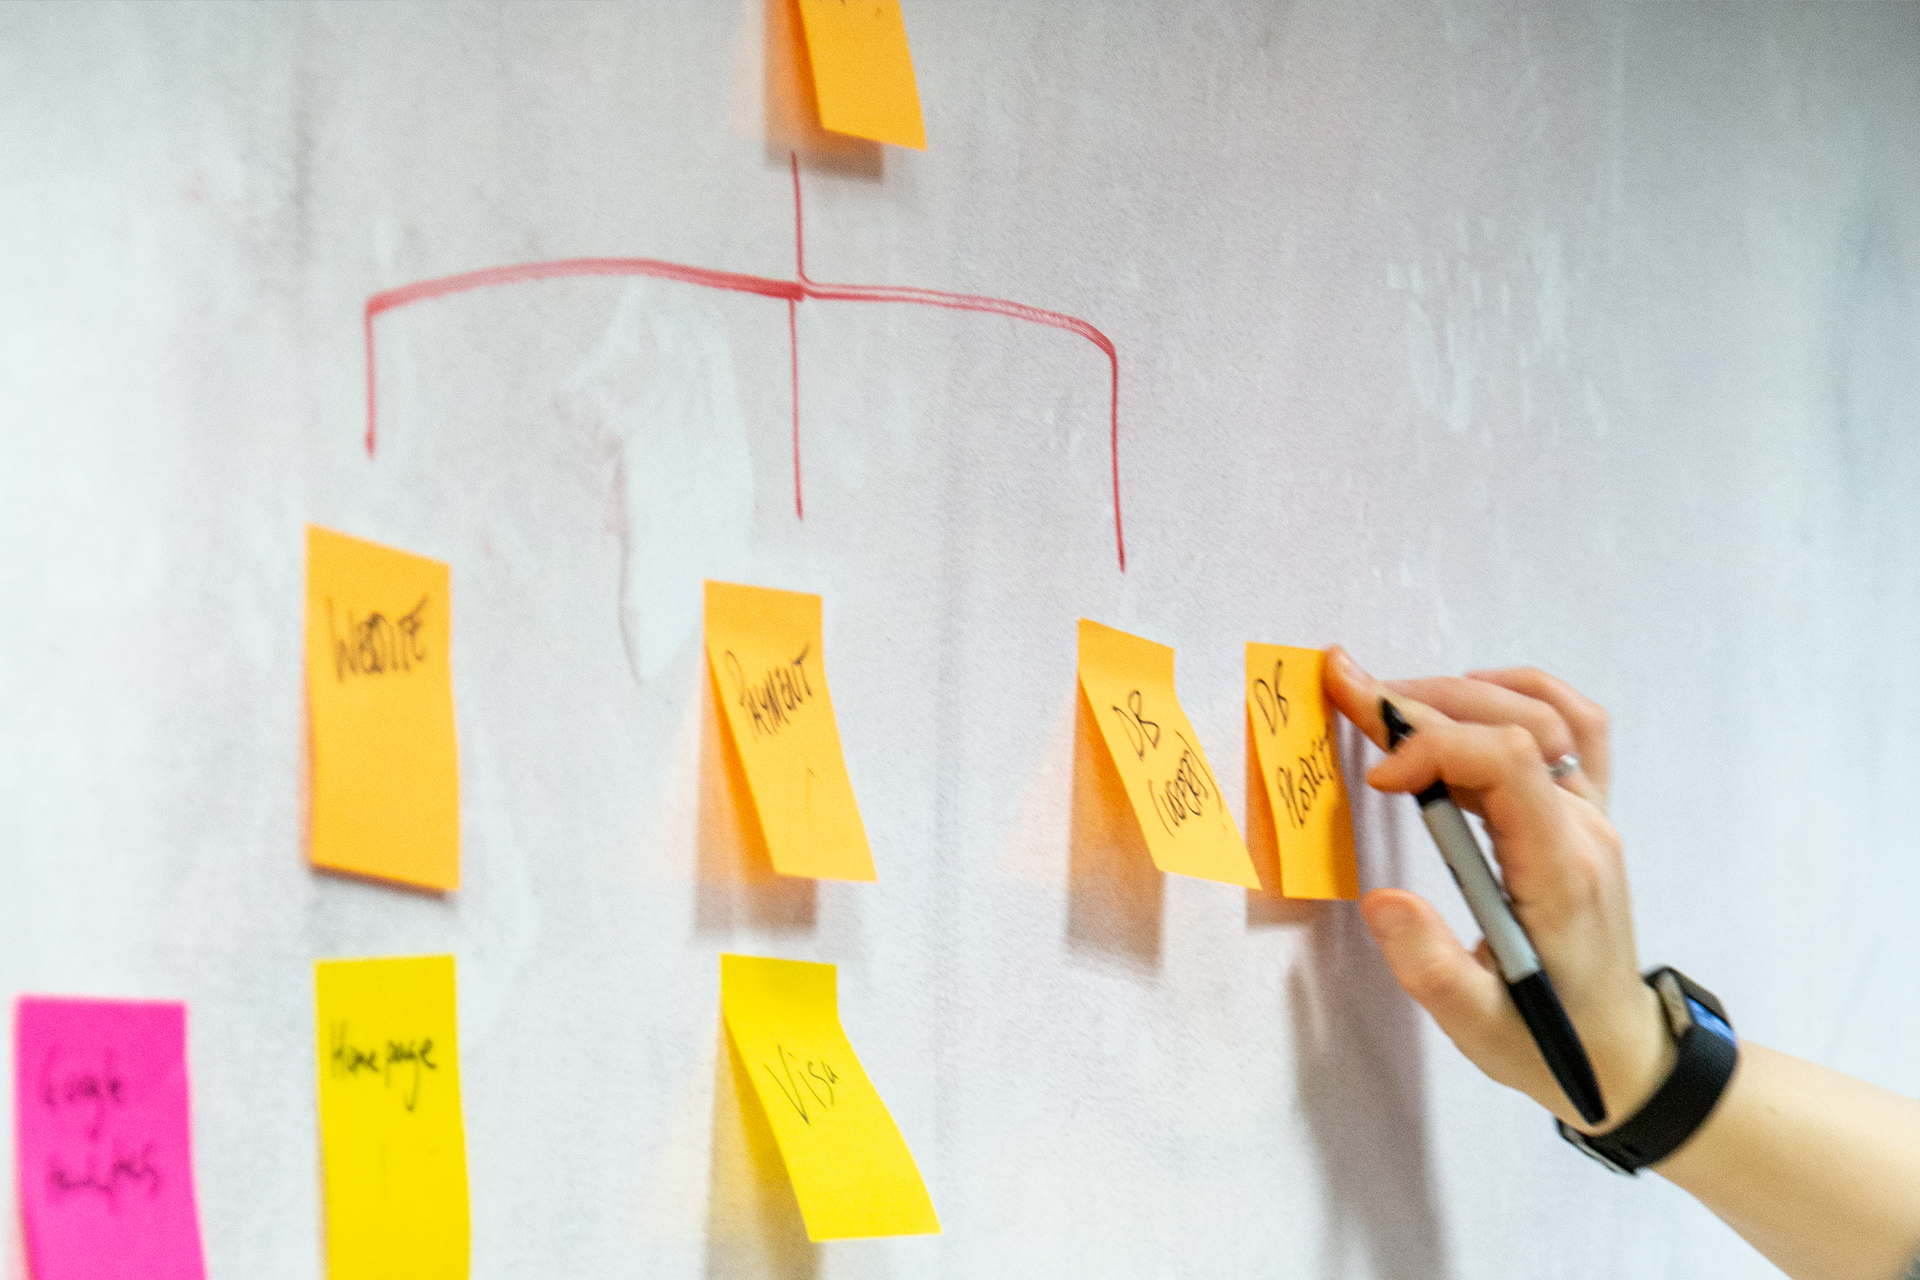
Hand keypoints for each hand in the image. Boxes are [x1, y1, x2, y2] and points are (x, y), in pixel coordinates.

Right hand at [1323, 647, 1668, 1131]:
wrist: (1621, 1054)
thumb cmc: (1548, 1042)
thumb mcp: (1477, 1024)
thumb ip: (1428, 965)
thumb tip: (1380, 898)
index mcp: (1559, 871)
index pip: (1508, 762)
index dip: (1434, 747)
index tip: (1377, 780)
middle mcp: (1584, 830)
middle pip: (1517, 723)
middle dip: (1425, 703)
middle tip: (1348, 692)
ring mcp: (1594, 817)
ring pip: (1544, 713)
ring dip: (1463, 694)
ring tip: (1391, 702)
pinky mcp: (1588, 816)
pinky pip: (1576, 726)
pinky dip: (1523, 693)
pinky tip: (1471, 694)